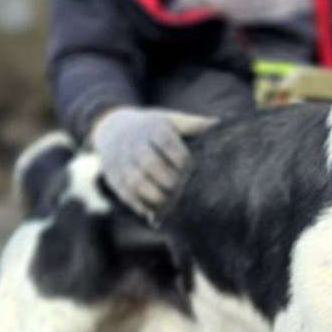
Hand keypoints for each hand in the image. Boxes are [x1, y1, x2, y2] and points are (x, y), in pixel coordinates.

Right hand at [90, 107, 217, 219]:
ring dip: (153, 196)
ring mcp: (121, 160)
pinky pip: (124, 193)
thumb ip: (193, 124)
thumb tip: (219, 123)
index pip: (166, 142)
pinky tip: (151, 212)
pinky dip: (139, 205)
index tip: (188, 168)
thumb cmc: (151, 127)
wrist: (112, 129)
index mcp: (152, 127)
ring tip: (167, 204)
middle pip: (149, 162)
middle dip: (166, 179)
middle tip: (178, 188)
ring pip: (134, 181)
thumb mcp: (170, 120)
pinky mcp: (113, 176)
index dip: (180, 159)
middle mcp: (134, 143)